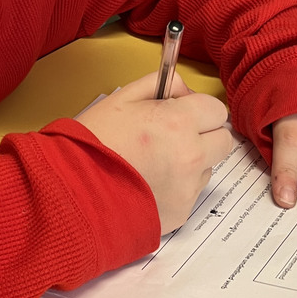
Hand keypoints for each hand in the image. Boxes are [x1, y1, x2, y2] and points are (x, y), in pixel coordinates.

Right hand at [77, 72, 233, 232]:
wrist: (73, 192)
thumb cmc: (92, 143)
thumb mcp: (120, 99)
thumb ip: (158, 84)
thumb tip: (182, 89)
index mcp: (178, 122)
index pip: (216, 109)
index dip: (198, 109)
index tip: (182, 112)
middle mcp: (191, 156)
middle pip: (223, 140)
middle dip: (205, 135)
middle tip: (175, 136)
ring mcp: (188, 188)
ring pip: (208, 167)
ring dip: (192, 162)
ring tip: (154, 163)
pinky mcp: (181, 212)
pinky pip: (191, 193)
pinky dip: (177, 187)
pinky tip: (148, 183)